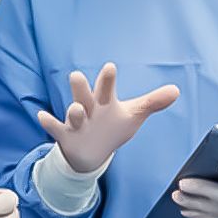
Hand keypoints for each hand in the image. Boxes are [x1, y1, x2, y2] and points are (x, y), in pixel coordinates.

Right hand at [37, 64, 178, 174]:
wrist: (92, 150)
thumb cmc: (113, 126)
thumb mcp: (133, 115)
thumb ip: (152, 102)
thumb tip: (176, 90)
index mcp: (104, 102)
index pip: (107, 88)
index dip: (108, 79)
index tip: (110, 67)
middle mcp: (89, 108)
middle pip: (84, 96)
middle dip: (81, 88)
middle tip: (76, 75)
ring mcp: (76, 122)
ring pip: (73, 114)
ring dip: (73, 112)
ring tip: (76, 109)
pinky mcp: (66, 135)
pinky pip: (56, 129)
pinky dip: (49, 123)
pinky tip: (42, 116)